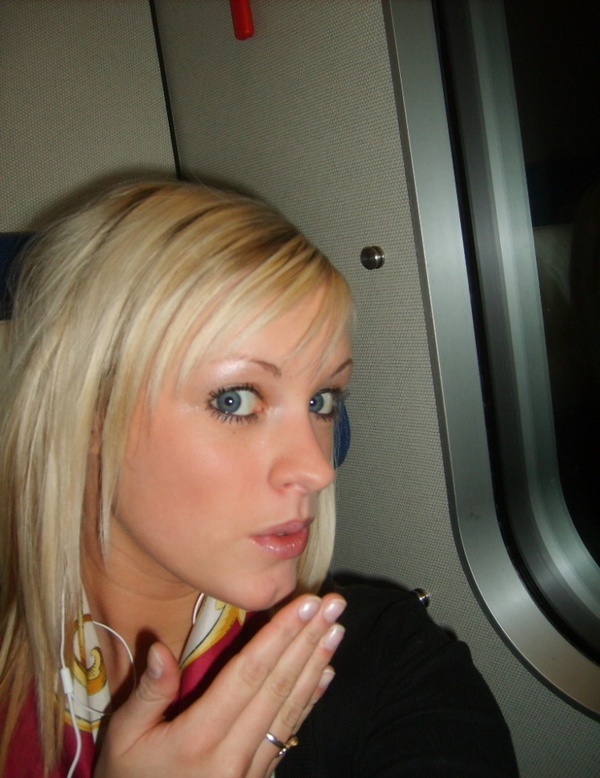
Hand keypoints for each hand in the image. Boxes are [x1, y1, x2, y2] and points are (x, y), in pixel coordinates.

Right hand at [93, 593, 345, 776]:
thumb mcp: (123, 737)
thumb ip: (147, 694)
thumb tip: (160, 649)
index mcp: (199, 737)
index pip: (248, 674)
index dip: (279, 635)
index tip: (304, 603)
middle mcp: (234, 754)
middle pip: (278, 686)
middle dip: (308, 639)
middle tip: (335, 604)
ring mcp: (251, 772)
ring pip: (291, 709)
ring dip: (316, 665)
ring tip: (336, 629)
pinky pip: (289, 733)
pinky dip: (310, 701)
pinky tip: (326, 674)